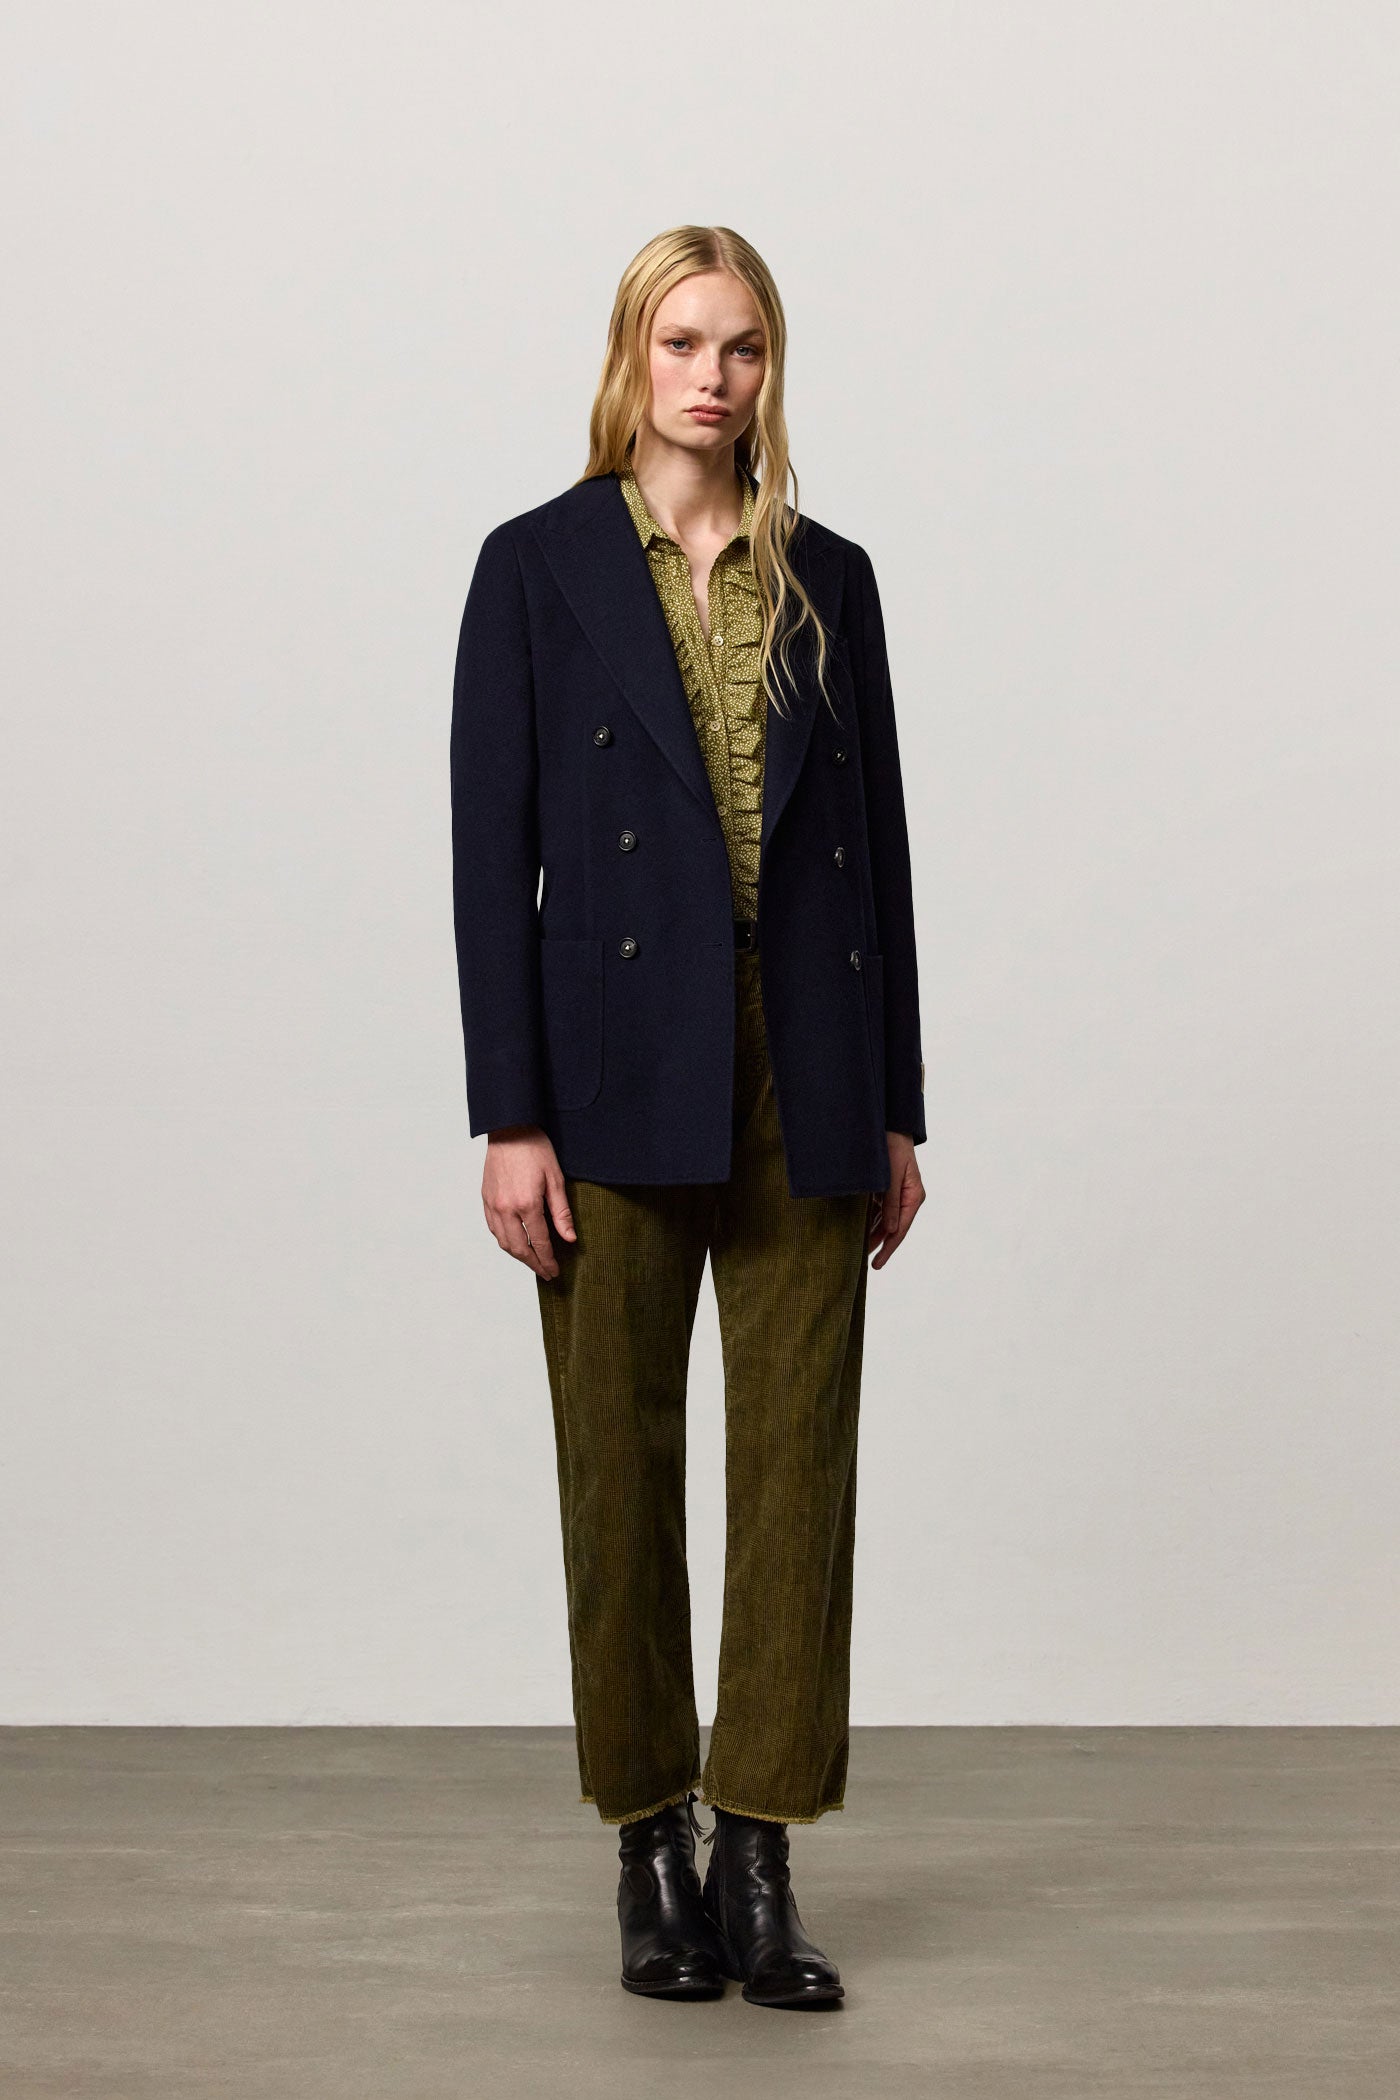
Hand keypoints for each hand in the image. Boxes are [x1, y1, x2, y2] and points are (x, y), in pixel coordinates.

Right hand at [482, 1125, 576, 1279]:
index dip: (548, 1259)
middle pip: (519, 1248)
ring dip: (518, 1256)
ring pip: (503, 1242)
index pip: (539, 1242)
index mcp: (527, 1204)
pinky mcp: (485, 1199)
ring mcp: (493, 1205)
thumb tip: (570, 1238)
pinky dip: (504, 1241)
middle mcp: (506, 1208)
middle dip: (533, 1264)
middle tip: (546, 1273)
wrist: (509, 1129)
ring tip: (532, 1261)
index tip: (555, 1271)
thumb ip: (562, 1212)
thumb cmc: (535, 1149)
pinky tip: (515, 1243)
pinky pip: (493, 1229)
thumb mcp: (556, 1179)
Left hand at [868, 1131, 923, 1268]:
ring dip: (873, 1233)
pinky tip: (860, 1230)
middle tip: (864, 1261)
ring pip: (885, 1220)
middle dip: (879, 1244)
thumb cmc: (892, 1148)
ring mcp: (897, 1194)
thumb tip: (892, 1229)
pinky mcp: (887, 1189)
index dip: (889, 1248)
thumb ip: (891, 1203)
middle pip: (893, 1228)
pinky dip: (870, 1220)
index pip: (901, 1229)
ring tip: (859, 1249)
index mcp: (913, 1196)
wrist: (889, 1126)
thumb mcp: (890, 1177)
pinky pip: (879, 1210)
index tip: (876, 1264)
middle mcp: (907, 1198)